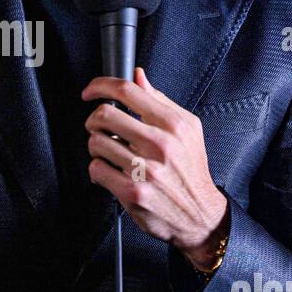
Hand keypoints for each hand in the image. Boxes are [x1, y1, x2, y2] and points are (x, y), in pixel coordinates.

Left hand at [82, 67, 228, 269]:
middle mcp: (161, 145)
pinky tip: (111, 171)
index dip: (101, 86)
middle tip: (99, 127)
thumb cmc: (191, 171)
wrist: (200, 214)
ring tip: (110, 153)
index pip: (128, 91)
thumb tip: (138, 77)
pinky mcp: (133, 192)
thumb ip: (160, 101)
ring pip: (96, 142)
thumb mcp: (187, 130)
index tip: (91, 91)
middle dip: (94, 119)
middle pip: (105, 115)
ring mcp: (146, 169)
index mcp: (173, 125)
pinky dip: (98, 168)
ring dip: (97, 146)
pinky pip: (97, 169)